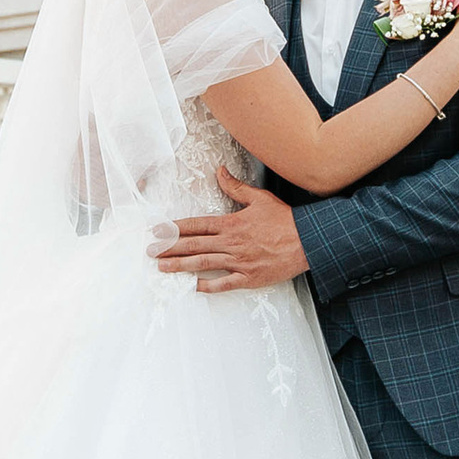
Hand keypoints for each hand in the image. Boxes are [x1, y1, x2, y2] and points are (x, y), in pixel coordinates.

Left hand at [152, 169, 308, 293]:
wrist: (308, 241)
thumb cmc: (285, 220)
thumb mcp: (260, 198)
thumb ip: (236, 187)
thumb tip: (220, 171)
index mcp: (232, 223)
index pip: (197, 225)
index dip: (175, 228)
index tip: (158, 231)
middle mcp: (232, 243)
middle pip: (194, 245)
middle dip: (170, 248)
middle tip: (150, 251)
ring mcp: (239, 261)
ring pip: (204, 264)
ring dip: (181, 266)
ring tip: (162, 267)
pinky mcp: (249, 277)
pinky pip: (225, 283)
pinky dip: (208, 286)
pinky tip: (193, 287)